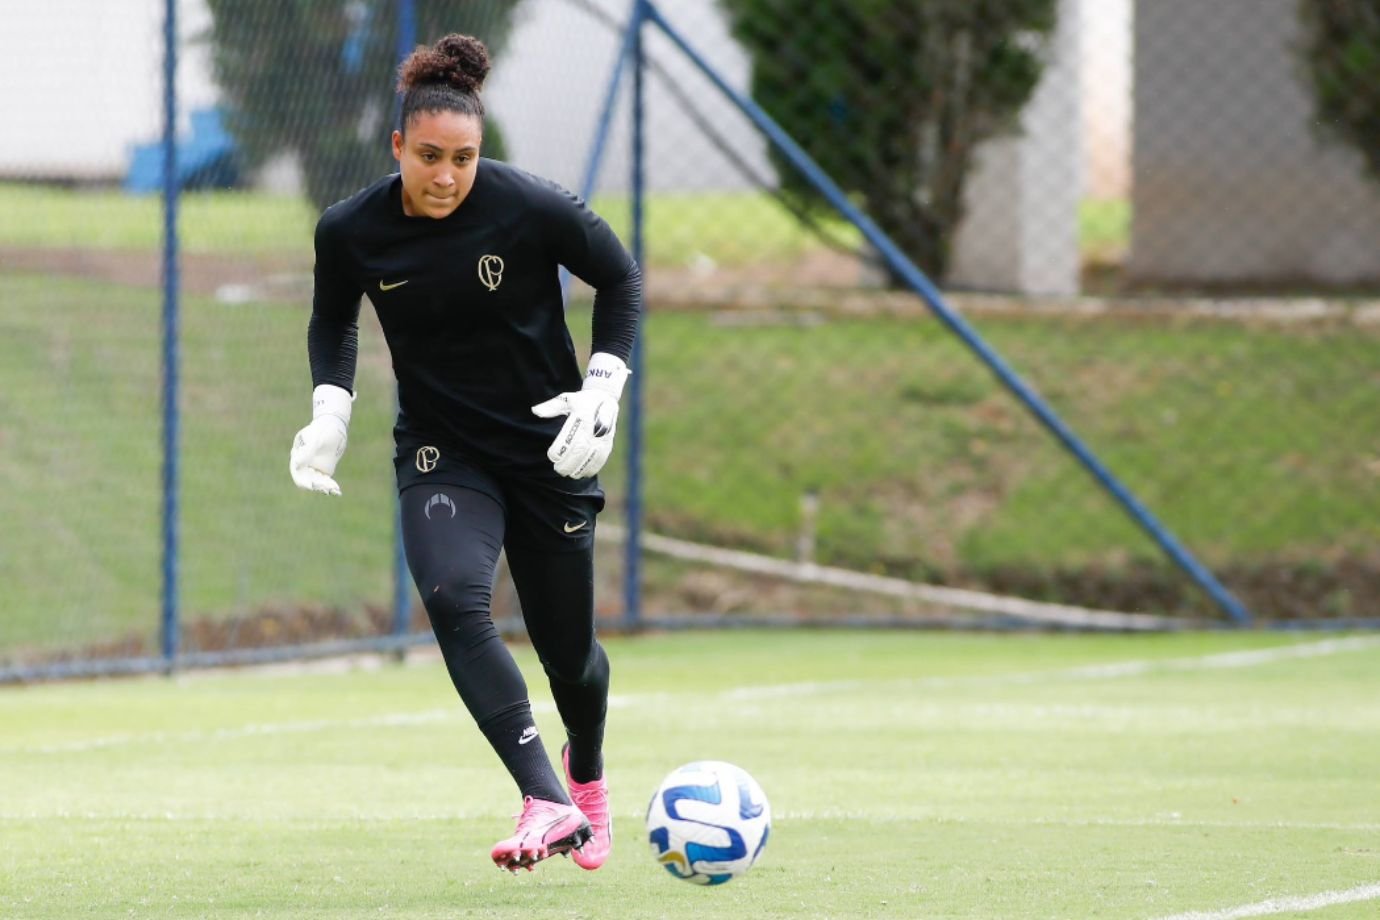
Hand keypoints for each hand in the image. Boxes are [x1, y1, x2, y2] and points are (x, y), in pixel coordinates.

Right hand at [289, 384, 352, 494]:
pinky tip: (337, 491)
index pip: (297, 473)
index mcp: (297, 456)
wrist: (333, 424)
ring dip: (324, 488)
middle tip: (327, 489)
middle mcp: (304, 464)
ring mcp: (313, 467)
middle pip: (307, 480)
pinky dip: (330, 486)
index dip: (303, 481)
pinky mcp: (324, 469)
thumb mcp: (316, 439)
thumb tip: (297, 463)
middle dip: (317, 486)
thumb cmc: (322, 429)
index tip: (311, 486)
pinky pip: (325, 481)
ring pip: (317, 482)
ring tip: (335, 491)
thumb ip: (307, 451)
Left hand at [531, 353, 629, 478]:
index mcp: (581, 416)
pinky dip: (592, 468)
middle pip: (580, 450)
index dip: (561, 449)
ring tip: (570, 474)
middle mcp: (593, 428)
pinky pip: (601, 458)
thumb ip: (551, 406)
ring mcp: (603, 436)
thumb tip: (535, 411)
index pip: (570, 437)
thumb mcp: (567, 398)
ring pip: (591, 457)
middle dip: (569, 463)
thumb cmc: (582, 400)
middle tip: (558, 470)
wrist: (606, 398)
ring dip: (580, 468)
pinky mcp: (608, 442)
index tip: (552, 456)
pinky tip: (583, 473)